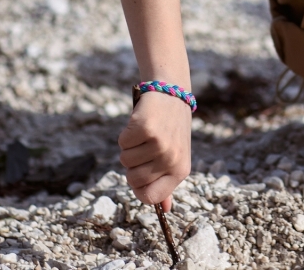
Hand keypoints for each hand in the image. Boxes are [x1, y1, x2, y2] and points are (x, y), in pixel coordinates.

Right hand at [118, 91, 191, 210]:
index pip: (150, 198)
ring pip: (125, 160)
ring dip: (130, 147)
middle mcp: (172, 159)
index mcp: (181, 170)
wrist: (173, 93)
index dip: (139, 187)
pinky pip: (122, 142)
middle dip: (133, 164)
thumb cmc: (172, 128)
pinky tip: (140, 122)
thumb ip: (167, 182)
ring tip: (146, 133)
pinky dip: (126, 133)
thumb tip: (164, 210)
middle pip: (133, 180)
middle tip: (146, 145)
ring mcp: (160, 144)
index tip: (141, 171)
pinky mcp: (146, 128)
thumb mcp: (176, 155)